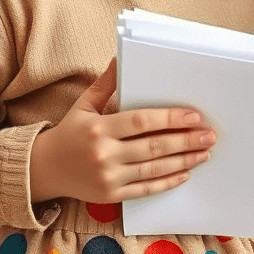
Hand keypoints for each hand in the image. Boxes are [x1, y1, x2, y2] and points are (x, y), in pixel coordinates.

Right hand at [29, 57, 214, 203]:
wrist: (44, 170)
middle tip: (209, 135)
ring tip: (204, 153)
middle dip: (185, 140)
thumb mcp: (84, 104)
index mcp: (99, 128)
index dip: (170, 118)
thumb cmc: (69, 132)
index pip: (142, 122)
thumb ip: (105, 83)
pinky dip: (168, 182)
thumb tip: (119, 57)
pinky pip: (146, 189)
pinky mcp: (111, 196)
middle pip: (154, 146)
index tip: (194, 116)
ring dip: (183, 161)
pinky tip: (186, 173)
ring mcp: (108, 178)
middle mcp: (105, 154)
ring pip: (154, 169)